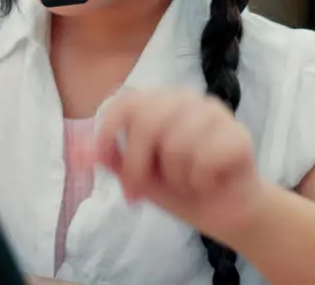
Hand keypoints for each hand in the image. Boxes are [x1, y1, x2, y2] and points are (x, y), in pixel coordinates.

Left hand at [91, 88, 266, 241]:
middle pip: (148, 122)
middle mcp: (187, 99)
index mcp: (160, 102)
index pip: (126, 101)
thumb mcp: (138, 176)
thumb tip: (75, 150)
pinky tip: (208, 183)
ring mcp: (216, 114)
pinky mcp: (238, 135)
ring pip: (177, 144)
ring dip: (175, 178)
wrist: (225, 215)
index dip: (109, 130)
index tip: (104, 161)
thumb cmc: (180, 189)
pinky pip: (205, 159)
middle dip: (138, 166)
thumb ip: (111, 160)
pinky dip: (199, 182)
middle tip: (138, 192)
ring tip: (185, 183)